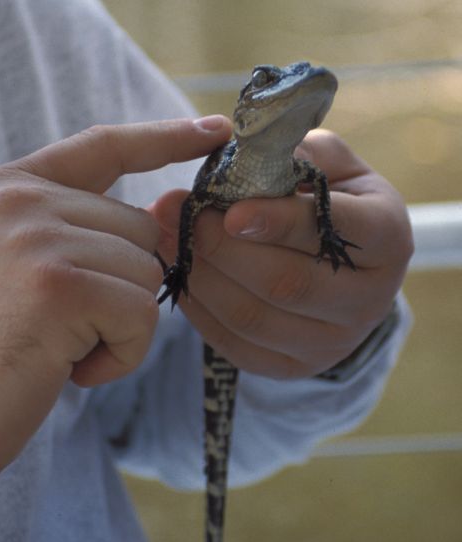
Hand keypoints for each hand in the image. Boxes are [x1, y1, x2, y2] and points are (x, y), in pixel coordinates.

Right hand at [0, 116, 232, 485]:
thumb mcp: (19, 273)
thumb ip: (78, 237)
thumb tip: (163, 223)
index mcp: (8, 190)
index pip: (104, 147)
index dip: (165, 138)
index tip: (217, 130)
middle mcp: (21, 201)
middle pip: (139, 229)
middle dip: (123, 290)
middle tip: (68, 331)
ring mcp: (37, 237)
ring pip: (146, 274)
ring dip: (120, 329)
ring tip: (60, 351)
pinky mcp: (60, 286)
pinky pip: (142, 315)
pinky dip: (120, 357)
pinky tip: (68, 370)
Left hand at [151, 129, 412, 378]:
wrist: (348, 272)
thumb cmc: (334, 204)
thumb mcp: (330, 167)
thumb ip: (293, 155)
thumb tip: (232, 160)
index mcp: (387, 238)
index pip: (332, 231)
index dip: (279, 222)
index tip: (230, 211)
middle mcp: (368, 300)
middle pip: (285, 283)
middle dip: (224, 249)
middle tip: (187, 217)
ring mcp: (332, 343)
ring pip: (253, 318)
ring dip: (203, 277)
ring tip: (173, 240)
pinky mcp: (295, 366)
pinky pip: (236, 344)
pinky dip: (200, 310)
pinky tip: (184, 276)